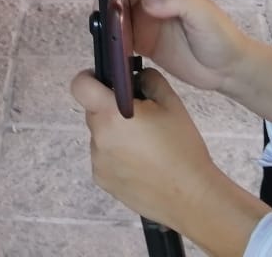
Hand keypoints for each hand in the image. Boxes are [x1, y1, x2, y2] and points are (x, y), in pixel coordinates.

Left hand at [71, 68, 216, 228]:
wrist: (191, 197)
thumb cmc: (182, 148)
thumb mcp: (171, 103)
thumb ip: (148, 79)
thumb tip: (134, 76)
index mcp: (112, 115)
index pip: (80, 86)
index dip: (90, 78)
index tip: (107, 82)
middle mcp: (98, 138)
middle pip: (94, 111)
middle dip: (111, 108)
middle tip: (140, 117)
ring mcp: (98, 162)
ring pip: (100, 135)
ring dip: (114, 133)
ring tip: (145, 146)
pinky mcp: (102, 180)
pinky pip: (103, 157)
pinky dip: (116, 155)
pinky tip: (141, 164)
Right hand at [83, 0, 253, 92]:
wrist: (227, 69)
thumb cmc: (220, 35)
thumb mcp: (203, 14)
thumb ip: (177, 2)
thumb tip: (147, 4)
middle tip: (100, 13)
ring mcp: (146, 20)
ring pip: (116, 12)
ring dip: (105, 18)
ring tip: (103, 32)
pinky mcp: (143, 42)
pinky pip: (119, 36)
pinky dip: (110, 38)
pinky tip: (108, 46)